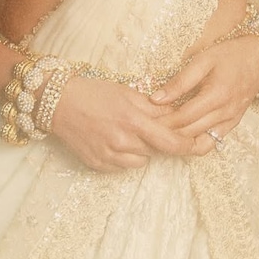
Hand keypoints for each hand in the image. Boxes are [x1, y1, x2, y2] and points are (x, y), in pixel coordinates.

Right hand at [50, 75, 210, 171]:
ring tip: (127, 130)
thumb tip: (177, 113)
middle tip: (151, 127)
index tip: (200, 144)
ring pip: (141, 160)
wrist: (58, 103)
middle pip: (157, 151)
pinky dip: (125, 156)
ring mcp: (109, 156)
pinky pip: (122, 166)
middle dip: (159, 141)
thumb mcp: (126, 92)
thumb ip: (153, 106)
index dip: (188, 146)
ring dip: (142, 149)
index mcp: (133, 120)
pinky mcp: (98, 165)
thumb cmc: (94, 92)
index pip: (170, 141)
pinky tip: (114, 139)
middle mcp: (123, 142)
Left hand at [149, 36, 258, 145]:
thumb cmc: (230, 54)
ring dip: (180, 142)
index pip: (184, 117)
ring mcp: (231, 121)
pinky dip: (196, 142)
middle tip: (148, 131)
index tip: (146, 122)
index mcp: (216, 95)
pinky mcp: (234, 124)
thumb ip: (180, 81)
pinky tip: (182, 136)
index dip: (163, 122)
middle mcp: (225, 113)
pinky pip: (213, 142)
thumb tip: (156, 98)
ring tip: (162, 136)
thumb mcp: (203, 59)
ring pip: (201, 143)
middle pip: (190, 133)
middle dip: (168, 134)